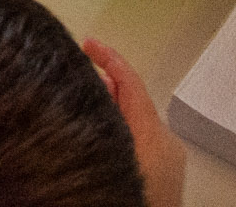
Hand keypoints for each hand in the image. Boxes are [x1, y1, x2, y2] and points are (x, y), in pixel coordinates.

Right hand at [83, 37, 187, 206]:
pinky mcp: (163, 183)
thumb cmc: (128, 195)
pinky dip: (115, 135)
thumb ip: (97, 120)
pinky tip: (90, 142)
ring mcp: (167, 165)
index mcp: (152, 133)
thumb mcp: (107, 153)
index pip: (130, 82)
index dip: (108, 57)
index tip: (85, 43)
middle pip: (131, 102)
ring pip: (133, 126)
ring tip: (71, 109)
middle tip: (68, 79)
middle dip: (101, 87)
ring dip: (105, 114)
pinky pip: (137, 146)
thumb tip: (81, 91)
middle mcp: (164, 144)